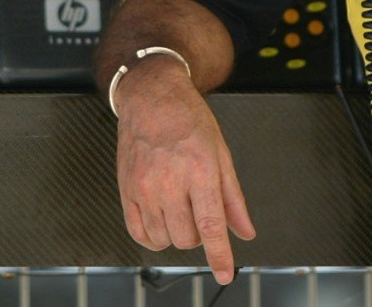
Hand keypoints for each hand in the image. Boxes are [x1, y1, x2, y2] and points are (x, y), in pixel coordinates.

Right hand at [113, 59, 256, 283]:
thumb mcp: (221, 154)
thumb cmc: (188, 120)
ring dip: (177, 235)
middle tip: (201, 213)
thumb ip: (233, 198)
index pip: (211, 226)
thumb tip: (245, 231)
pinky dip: (153, 236)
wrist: (151, 98)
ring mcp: (143, 187)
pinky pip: (138, 232)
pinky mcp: (126, 189)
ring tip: (181, 210)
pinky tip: (162, 219)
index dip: (219, 256)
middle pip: (186, 238)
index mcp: (198, 171)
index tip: (225, 273)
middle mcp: (168, 182)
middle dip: (200, 236)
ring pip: (163, 239)